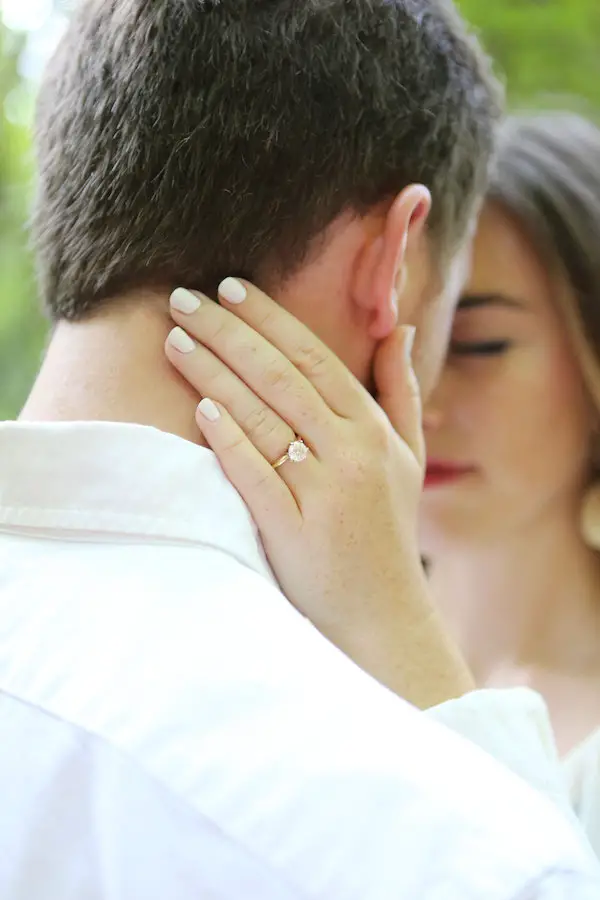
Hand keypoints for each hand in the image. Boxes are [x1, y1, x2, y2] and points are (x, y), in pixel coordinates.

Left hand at [165, 279, 471, 706]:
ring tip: (174, 340)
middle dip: (227, 330)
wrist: (383, 616)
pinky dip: (227, 437)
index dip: (268, 318)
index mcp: (372, 428)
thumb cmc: (388, 532)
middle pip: (279, 375)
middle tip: (182, 297)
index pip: (313, 356)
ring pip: (260, 415)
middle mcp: (350, 451)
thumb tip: (398, 330)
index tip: (228, 287)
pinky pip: (253, 471)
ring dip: (212, 372)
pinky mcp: (293, 527)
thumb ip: (399, 391)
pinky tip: (199, 406)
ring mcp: (322, 489)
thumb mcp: (408, 457)